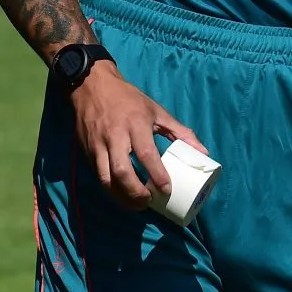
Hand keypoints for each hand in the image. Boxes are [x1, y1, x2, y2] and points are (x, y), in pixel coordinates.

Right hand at [70, 60, 206, 209]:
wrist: (93, 86)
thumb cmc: (130, 100)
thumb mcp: (157, 111)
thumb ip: (180, 132)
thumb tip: (203, 152)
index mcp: (136, 123)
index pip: (146, 153)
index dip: (157, 174)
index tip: (167, 190)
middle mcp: (115, 135)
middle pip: (122, 171)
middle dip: (135, 193)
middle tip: (148, 202)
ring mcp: (98, 144)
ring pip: (106, 178)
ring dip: (121, 197)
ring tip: (136, 205)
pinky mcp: (87, 151)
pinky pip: (97, 176)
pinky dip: (110, 189)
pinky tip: (121, 194)